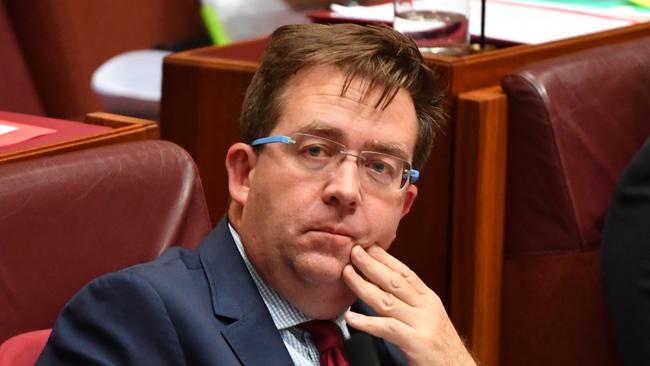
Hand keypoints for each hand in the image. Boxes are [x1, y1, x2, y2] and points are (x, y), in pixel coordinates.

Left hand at [342, 245, 475, 365]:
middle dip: (372, 265)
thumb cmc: (439, 346)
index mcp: (428, 299)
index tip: (369, 246)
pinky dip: (367, 323)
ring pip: (387, 300)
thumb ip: (410, 303)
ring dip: (364, 286)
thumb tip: (384, 287)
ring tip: (347, 275)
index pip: (405, 273)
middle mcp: (426, 307)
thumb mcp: (428, 318)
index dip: (386, 258)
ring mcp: (422, 324)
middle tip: (354, 252)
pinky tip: (351, 318)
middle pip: (394, 281)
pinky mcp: (417, 342)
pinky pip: (387, 329)